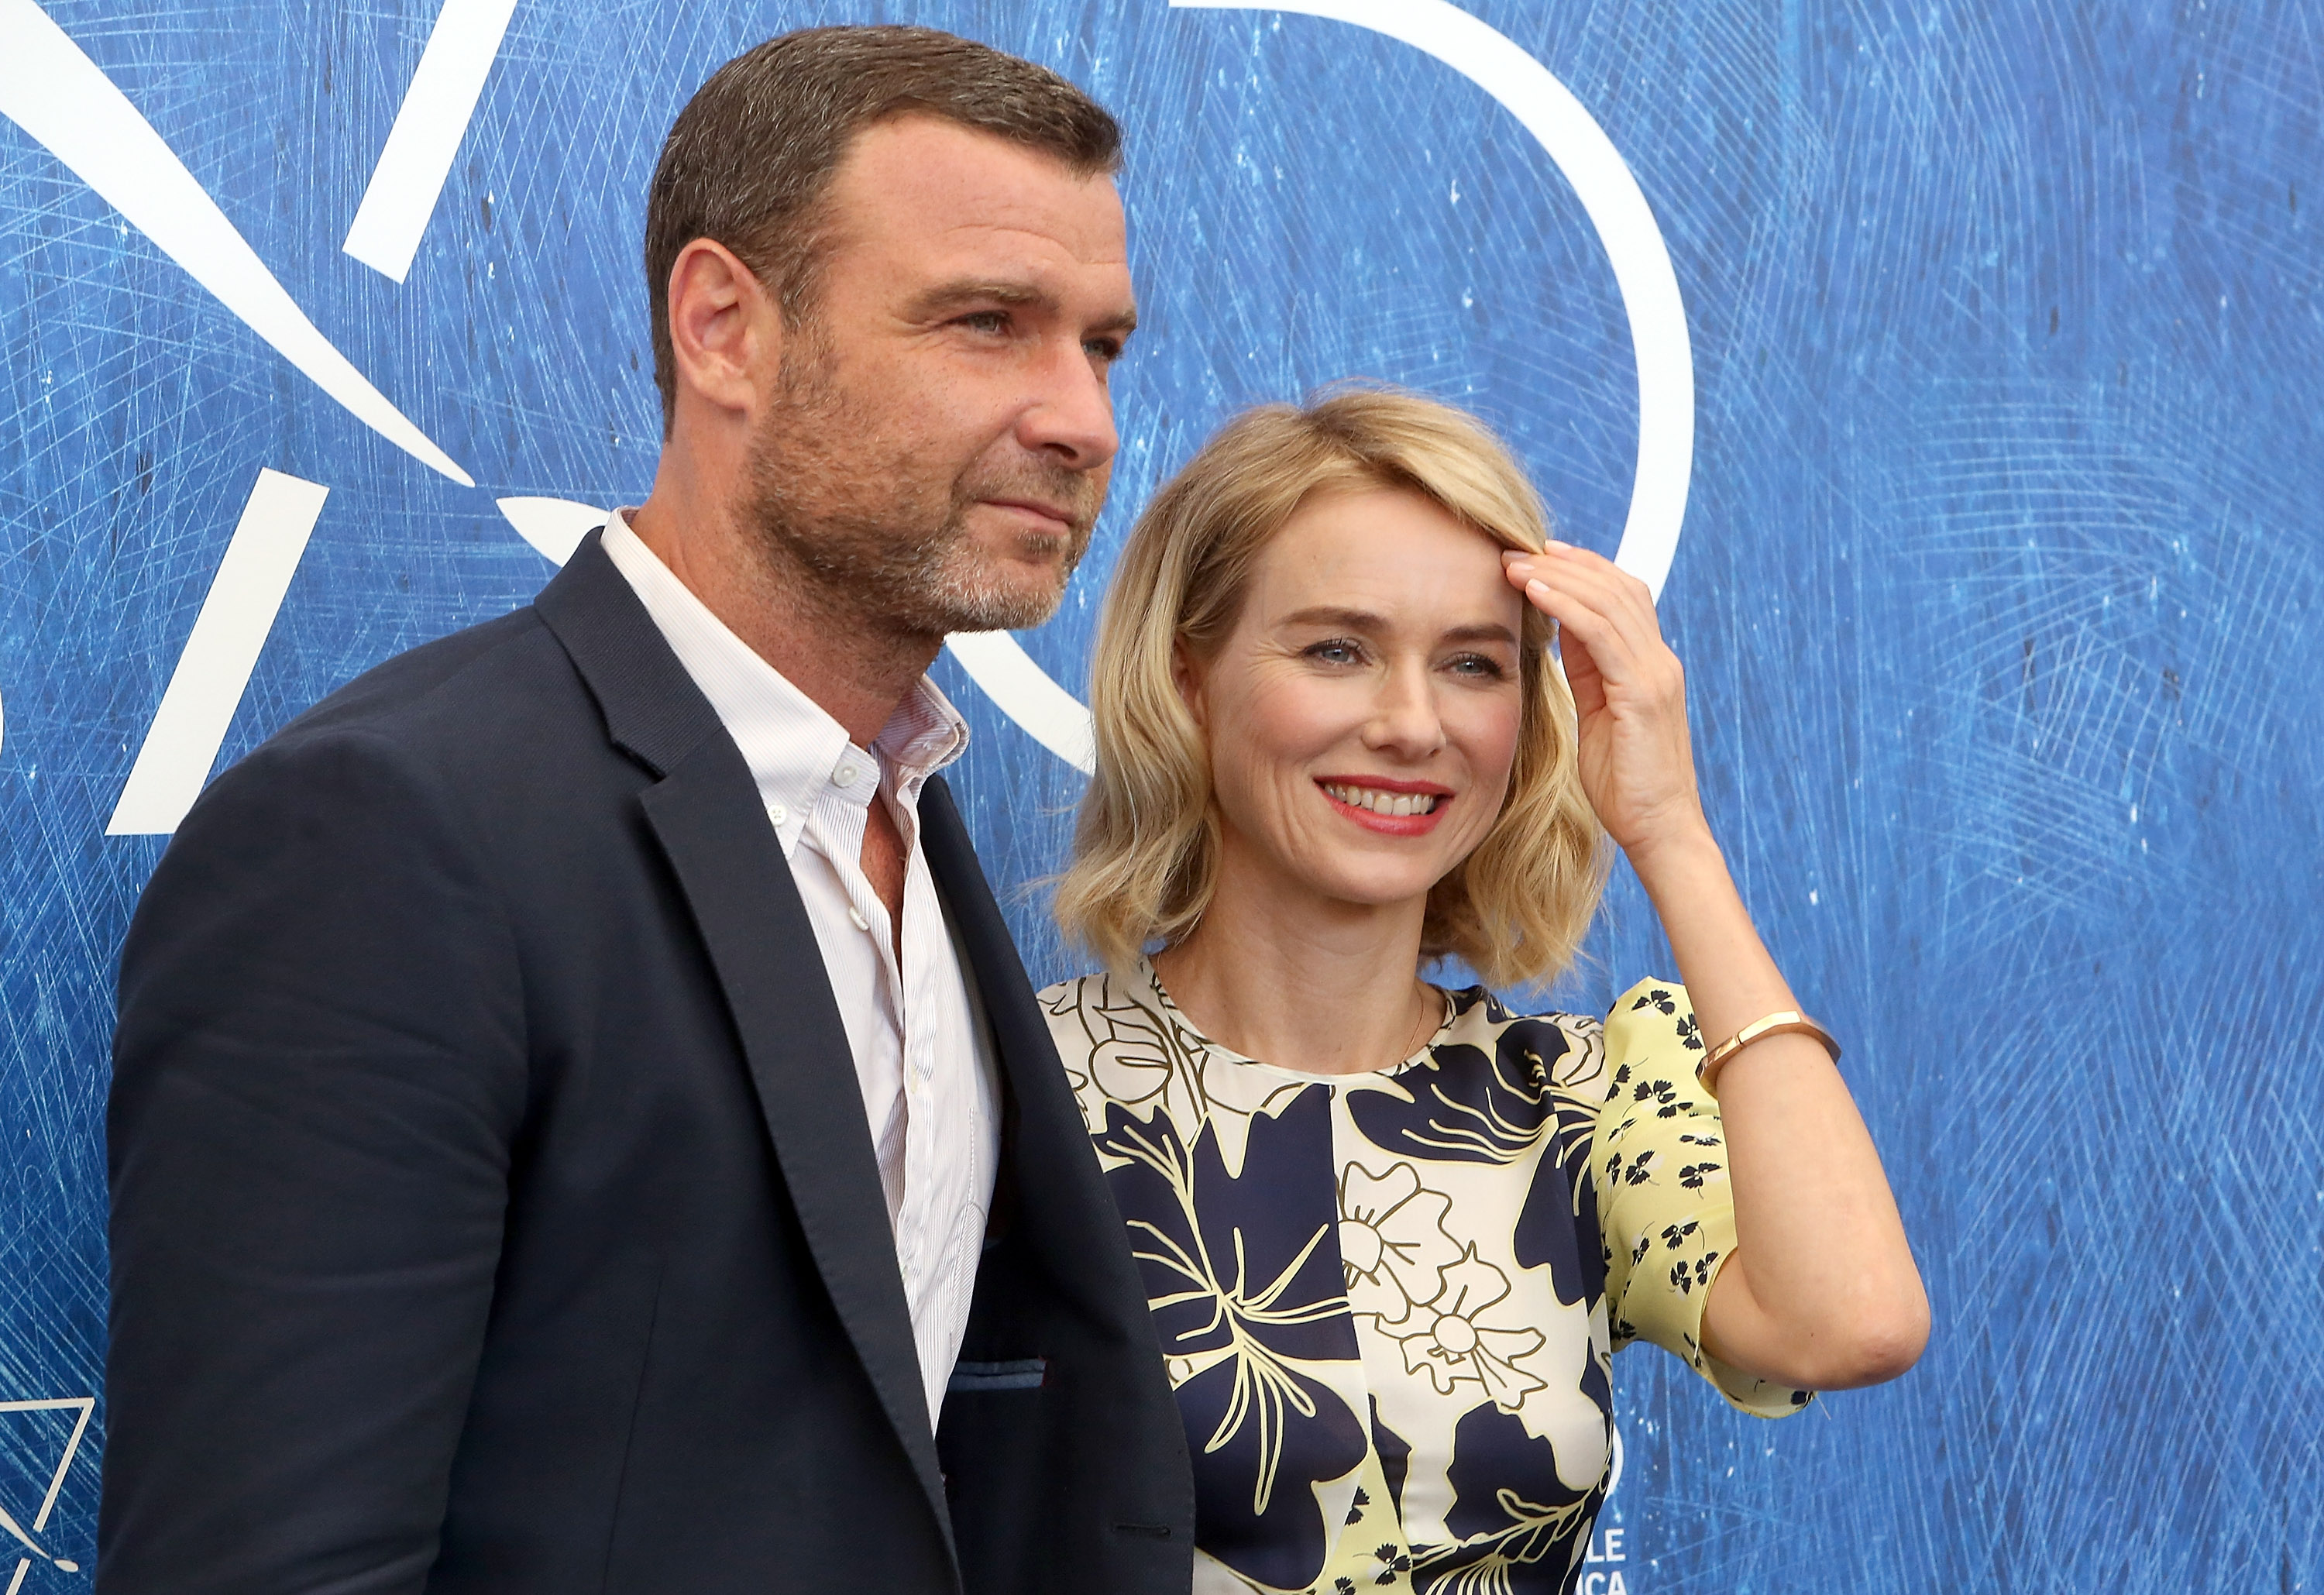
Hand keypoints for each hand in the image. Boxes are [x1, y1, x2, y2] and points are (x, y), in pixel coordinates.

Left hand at [1501, 543, 1708, 860]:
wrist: (1659, 829)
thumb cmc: (1625, 783)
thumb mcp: (1599, 714)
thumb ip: (1587, 670)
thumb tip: (1562, 627)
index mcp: (1650, 665)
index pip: (1623, 594)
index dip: (1582, 567)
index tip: (1539, 553)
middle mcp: (1659, 661)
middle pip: (1617, 587)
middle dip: (1565, 563)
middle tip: (1517, 550)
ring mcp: (1655, 675)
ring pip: (1609, 601)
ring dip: (1557, 576)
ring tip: (1515, 564)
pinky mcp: (1642, 693)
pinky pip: (1602, 634)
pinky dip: (1566, 605)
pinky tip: (1536, 592)